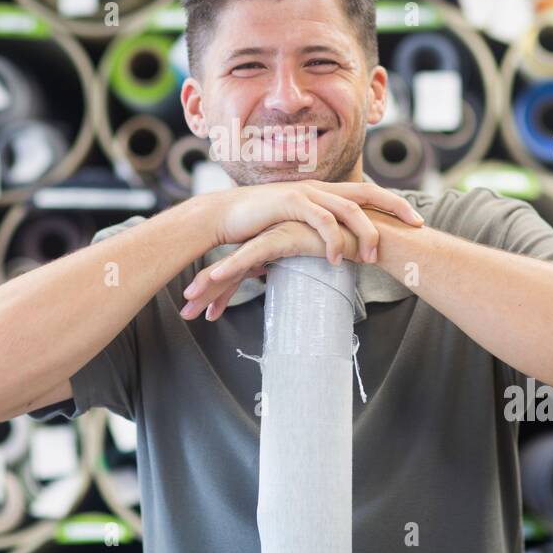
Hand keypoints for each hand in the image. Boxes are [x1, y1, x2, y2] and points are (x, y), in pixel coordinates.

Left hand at [180, 220, 360, 320]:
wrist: (367, 237)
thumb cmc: (344, 253)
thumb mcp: (312, 269)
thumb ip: (293, 274)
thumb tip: (282, 295)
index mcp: (271, 251)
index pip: (238, 276)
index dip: (220, 295)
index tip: (205, 315)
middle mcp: (267, 243)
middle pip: (228, 271)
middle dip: (206, 293)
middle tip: (185, 312)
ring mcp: (272, 238)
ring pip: (233, 264)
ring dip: (210, 284)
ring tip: (191, 301)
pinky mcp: (281, 236)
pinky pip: (251, 254)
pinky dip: (233, 267)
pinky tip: (215, 277)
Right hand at [209, 179, 423, 266]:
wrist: (223, 216)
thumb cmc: (257, 225)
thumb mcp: (294, 228)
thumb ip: (316, 234)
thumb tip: (335, 252)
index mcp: (323, 193)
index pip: (366, 194)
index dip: (393, 205)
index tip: (416, 220)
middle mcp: (319, 188)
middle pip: (368, 193)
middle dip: (396, 208)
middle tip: (418, 226)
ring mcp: (306, 193)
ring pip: (349, 208)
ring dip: (365, 233)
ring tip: (371, 257)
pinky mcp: (291, 202)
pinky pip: (322, 220)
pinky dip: (334, 239)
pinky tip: (336, 259)